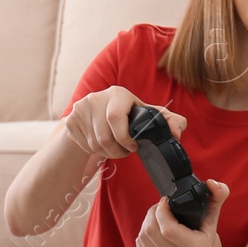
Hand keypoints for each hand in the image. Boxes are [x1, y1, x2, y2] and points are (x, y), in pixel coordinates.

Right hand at [64, 85, 186, 159]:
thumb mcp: (148, 115)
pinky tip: (100, 144)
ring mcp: (80, 109)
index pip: (116, 117)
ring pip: (94, 143)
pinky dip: (94, 150)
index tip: (133, 146)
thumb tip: (177, 133)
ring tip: (114, 148)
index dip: (124, 137)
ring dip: (107, 152)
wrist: (96, 116)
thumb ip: (170, 121)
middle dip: (117, 150)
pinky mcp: (70, 121)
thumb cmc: (128, 116)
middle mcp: (96, 98)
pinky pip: (83, 144)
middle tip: (124, 151)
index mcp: (117, 94)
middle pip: (104, 136)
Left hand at [136, 179, 228, 246]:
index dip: (162, 211)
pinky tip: (154, 232)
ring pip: (143, 237)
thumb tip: (211, 183)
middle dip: (153, 214)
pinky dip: (143, 234)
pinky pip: (139, 246)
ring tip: (157, 217)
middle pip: (152, 232)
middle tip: (160, 207)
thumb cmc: (203, 234)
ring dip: (147, 222)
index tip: (165, 201)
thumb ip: (217, 196)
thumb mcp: (212, 215)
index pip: (168, 229)